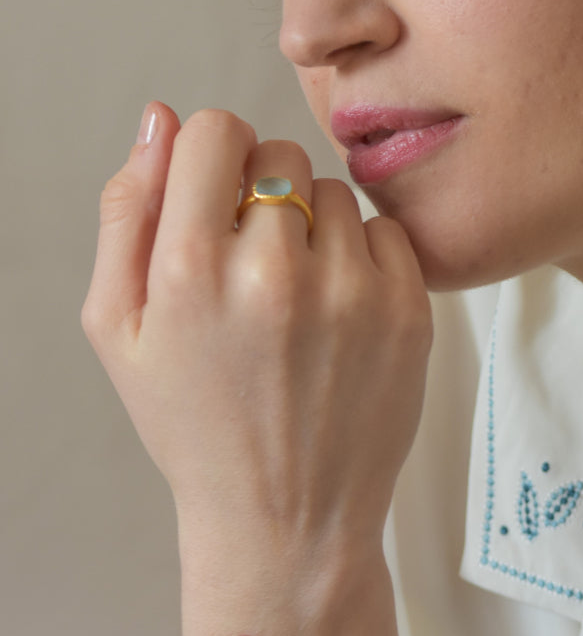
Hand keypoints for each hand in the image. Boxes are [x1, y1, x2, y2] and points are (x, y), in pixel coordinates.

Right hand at [82, 102, 432, 558]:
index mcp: (190, 270)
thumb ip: (128, 213)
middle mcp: (276, 273)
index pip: (215, 130)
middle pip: (279, 152)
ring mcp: (352, 291)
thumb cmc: (194, 422)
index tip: (215, 198)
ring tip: (296, 294)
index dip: (211, 156)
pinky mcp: (410, 310)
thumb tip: (161, 118)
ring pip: (334, 190)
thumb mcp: (119, 328)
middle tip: (253, 260)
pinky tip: (340, 309)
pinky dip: (362, 256)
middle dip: (261, 190)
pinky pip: (384, 229)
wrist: (286, 516)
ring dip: (313, 224)